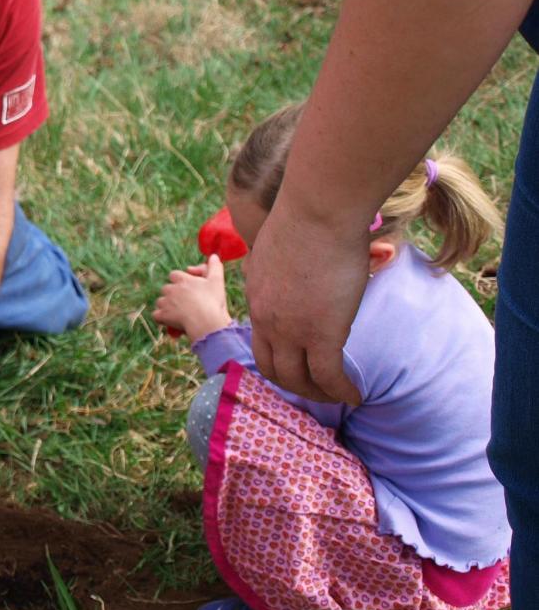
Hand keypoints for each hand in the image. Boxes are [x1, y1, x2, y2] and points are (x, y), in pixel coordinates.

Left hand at [153, 254, 231, 342]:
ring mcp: (165, 302)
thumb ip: (215, 267)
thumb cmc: (213, 301)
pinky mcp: (162, 315)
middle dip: (173, 294)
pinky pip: (156, 315)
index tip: (189, 287)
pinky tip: (170, 321)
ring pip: (160, 302)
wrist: (206, 321)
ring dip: (167, 306)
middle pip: (166, 288)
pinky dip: (162, 318)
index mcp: (182, 280)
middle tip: (185, 303)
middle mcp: (171, 289)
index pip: (174, 275)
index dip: (179, 281)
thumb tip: (214, 256)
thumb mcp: (217, 281)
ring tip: (179, 313)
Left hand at [243, 203, 364, 403]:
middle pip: (273, 369)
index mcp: (256, 298)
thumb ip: (285, 261)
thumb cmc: (306, 218)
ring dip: (318, 394)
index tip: (295, 367)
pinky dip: (341, 391)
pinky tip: (354, 394)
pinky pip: (329, 376)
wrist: (317, 213)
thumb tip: (299, 255)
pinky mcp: (322, 334)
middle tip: (315, 389)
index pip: (259, 342)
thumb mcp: (280, 246)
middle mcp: (266, 319)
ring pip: (299, 380)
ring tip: (336, 396)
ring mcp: (291, 329)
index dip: (276, 361)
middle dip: (294, 385)